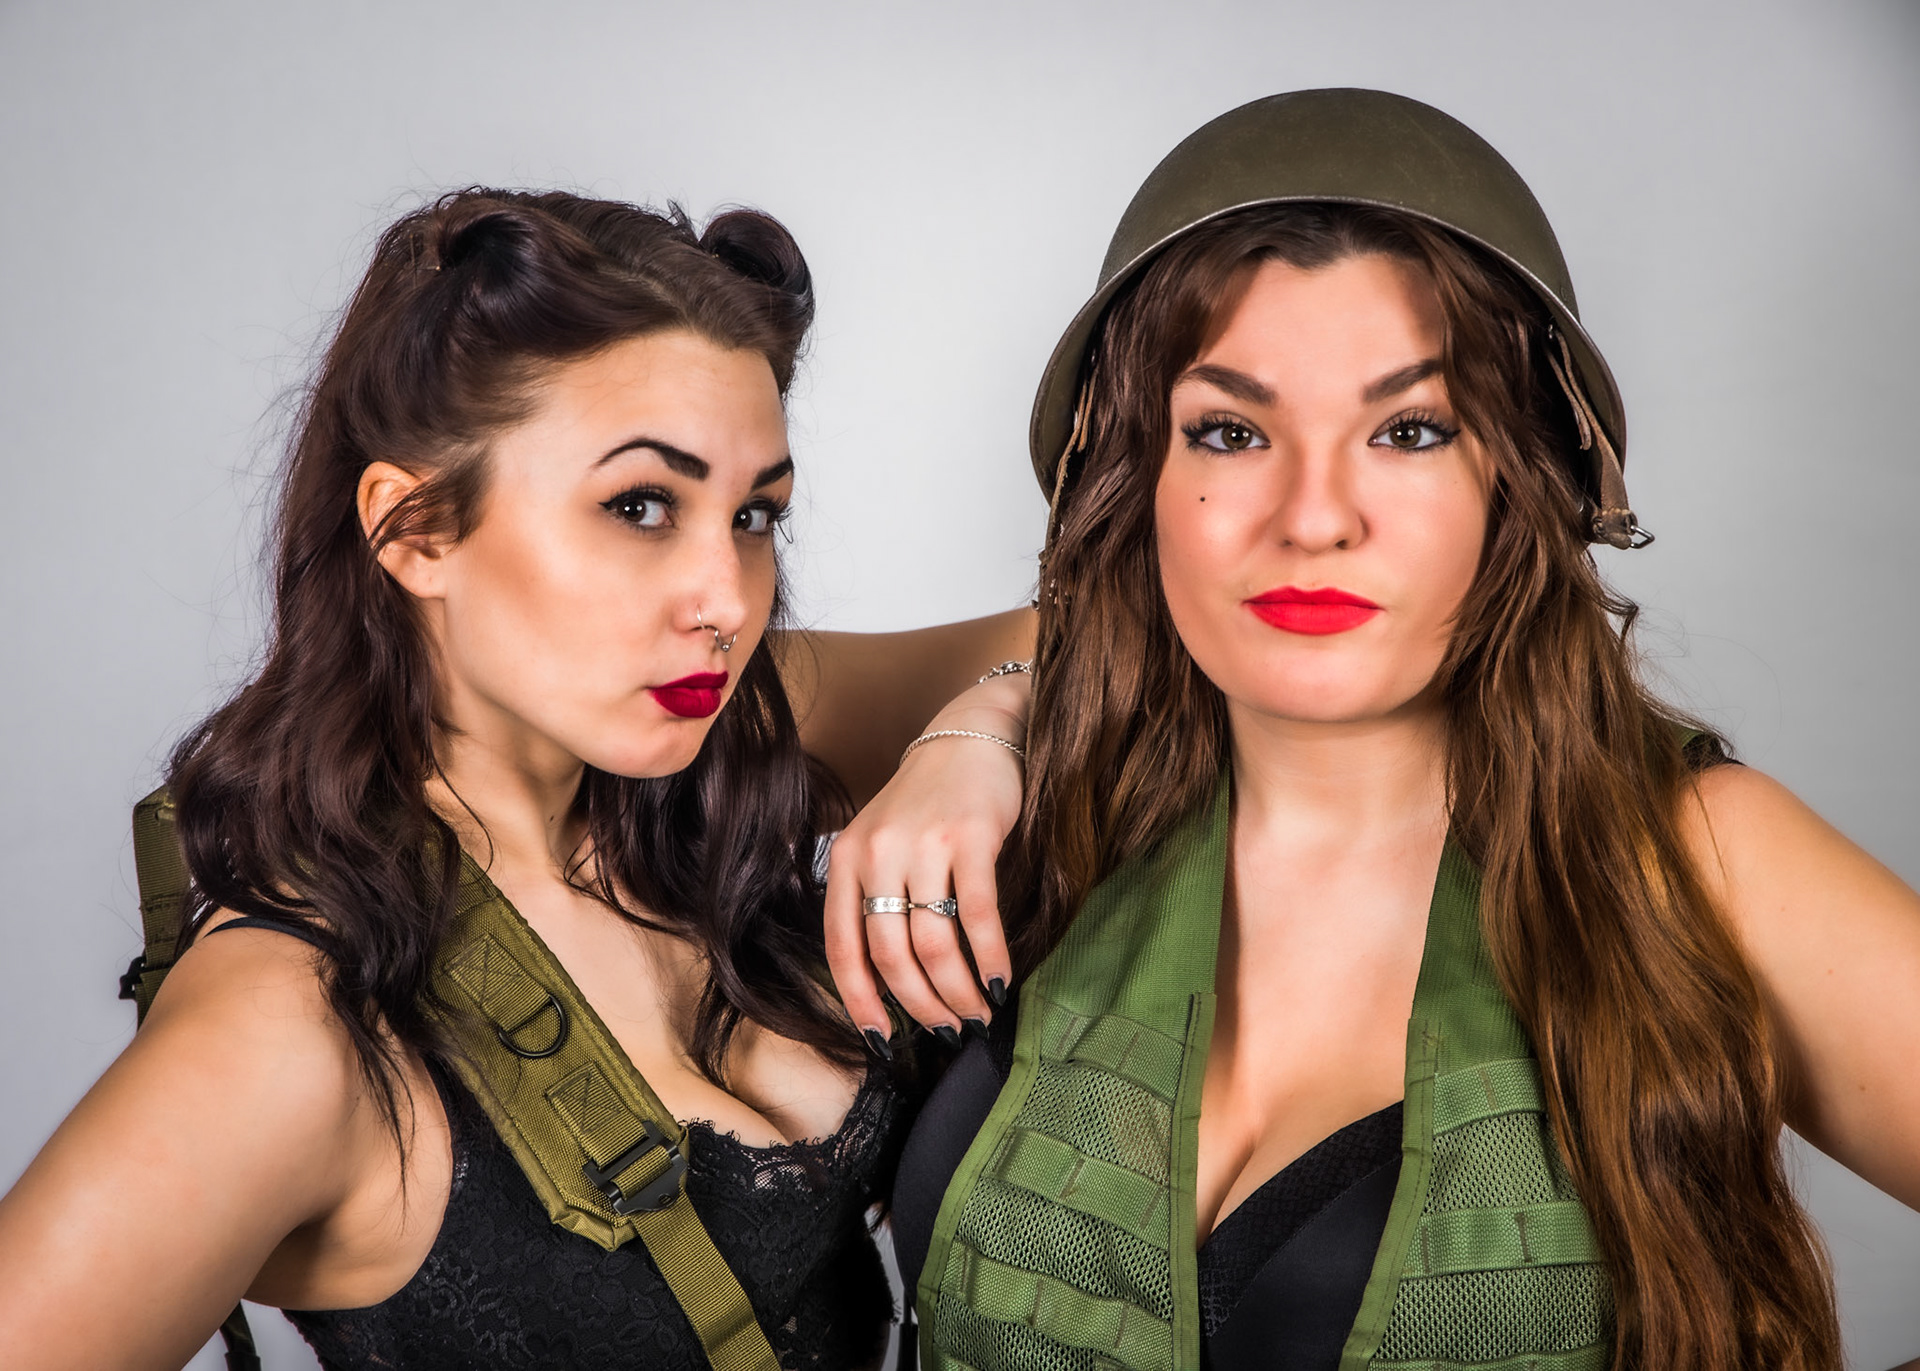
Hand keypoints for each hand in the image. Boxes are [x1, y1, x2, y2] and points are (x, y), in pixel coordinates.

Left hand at [824, 671, 1028, 1053]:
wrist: (970, 735)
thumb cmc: (926, 803)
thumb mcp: (881, 843)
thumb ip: (874, 897)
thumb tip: (888, 985)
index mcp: (846, 859)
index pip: (842, 947)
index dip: (861, 1002)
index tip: (885, 1042)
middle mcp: (877, 852)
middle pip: (891, 954)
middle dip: (921, 1005)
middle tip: (948, 1031)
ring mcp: (924, 843)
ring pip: (934, 942)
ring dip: (958, 991)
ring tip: (978, 1015)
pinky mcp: (972, 836)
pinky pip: (979, 914)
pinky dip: (991, 957)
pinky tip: (1002, 982)